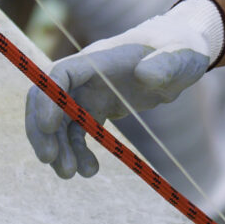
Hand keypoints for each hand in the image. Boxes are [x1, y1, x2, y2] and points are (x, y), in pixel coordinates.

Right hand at [24, 0, 224, 177]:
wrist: (182, 55)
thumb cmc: (181, 49)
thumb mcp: (181, 56)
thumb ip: (165, 65)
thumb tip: (145, 75)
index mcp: (100, 58)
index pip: (60, 74)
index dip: (48, 98)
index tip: (48, 126)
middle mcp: (87, 75)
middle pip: (48, 99)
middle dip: (42, 129)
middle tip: (49, 160)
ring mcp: (90, 92)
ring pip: (60, 121)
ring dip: (60, 147)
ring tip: (72, 174)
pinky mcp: (98, 108)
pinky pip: (78, 131)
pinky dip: (78, 151)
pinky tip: (90, 170)